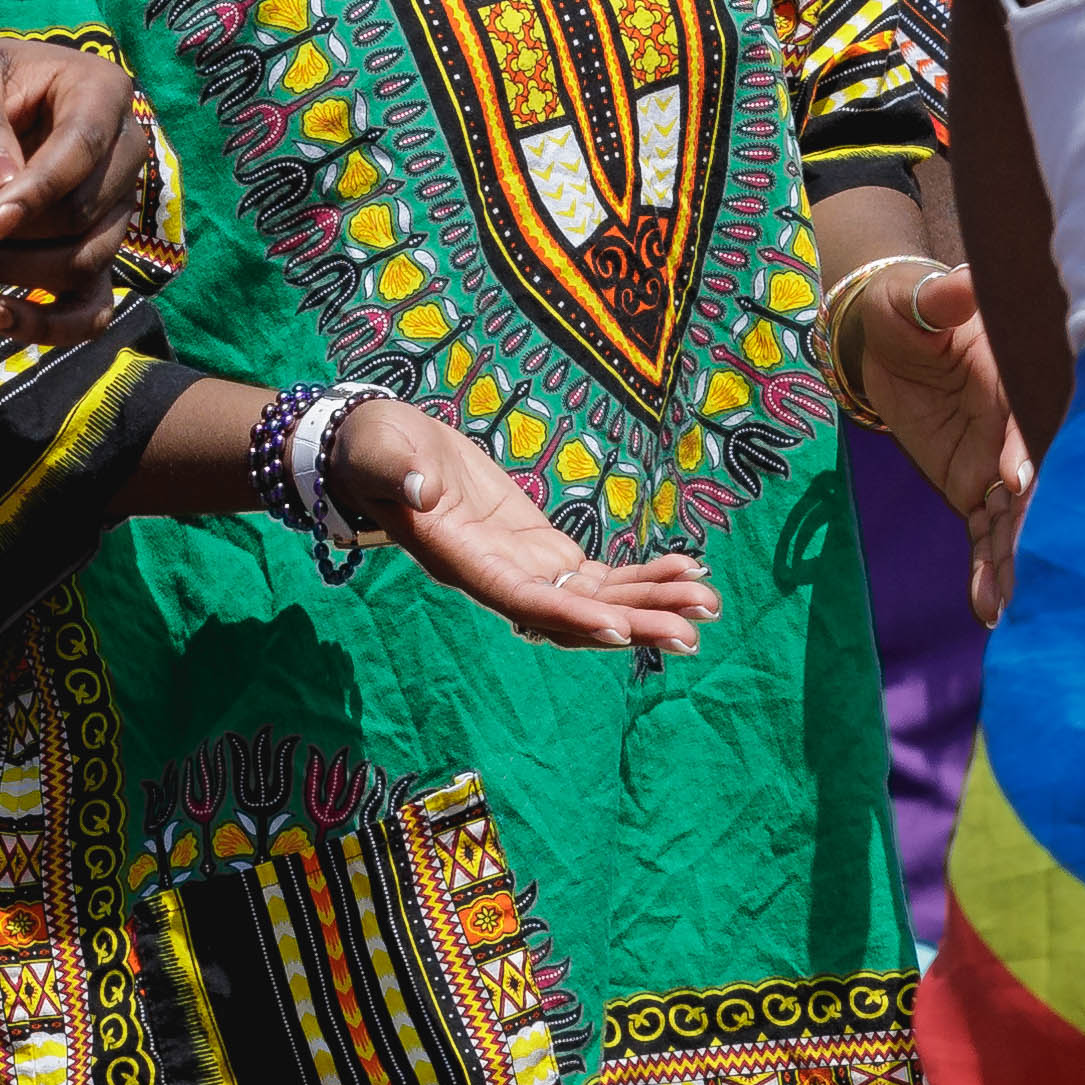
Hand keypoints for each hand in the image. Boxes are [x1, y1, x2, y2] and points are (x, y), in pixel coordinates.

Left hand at [0, 39, 158, 342]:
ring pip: (88, 258)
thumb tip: (2, 186)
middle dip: (15, 234)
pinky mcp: (94, 249)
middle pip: (85, 211)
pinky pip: (94, 306)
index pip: (84, 147)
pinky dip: (50, 325)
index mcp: (102, 91)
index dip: (38, 190)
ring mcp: (114, 205)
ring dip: (18, 271)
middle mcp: (125, 150)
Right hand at [330, 404, 720, 653]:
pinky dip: (643, 577)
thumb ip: (397, 473)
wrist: (382, 453)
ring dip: (652, 604)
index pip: (522, 602)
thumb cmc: (375, 452)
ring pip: (595, 601)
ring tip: (709, 603)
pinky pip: (598, 577)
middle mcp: (498, 579)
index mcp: (460, 563)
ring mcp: (524, 568)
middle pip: (573, 615)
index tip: (622, 630)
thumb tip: (420, 489)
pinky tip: (688, 570)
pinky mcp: (542, 551)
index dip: (571, 618)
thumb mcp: (379, 453)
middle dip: (633, 623)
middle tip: (694, 631)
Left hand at [848, 259, 1032, 621]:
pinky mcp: (973, 490)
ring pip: (1013, 521)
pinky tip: (991, 611)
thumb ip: (940, 301)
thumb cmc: (910, 310)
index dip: (1026, 451)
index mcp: (1016, 384)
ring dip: (1013, 564)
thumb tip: (960, 287)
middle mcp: (1018, 432)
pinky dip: (989, 571)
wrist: (892, 339)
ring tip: (1012, 607)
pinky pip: (985, 535)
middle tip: (1029, 569)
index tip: (1018, 482)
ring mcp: (998, 466)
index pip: (1028, 421)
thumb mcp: (918, 302)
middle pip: (1033, 484)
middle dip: (1032, 526)